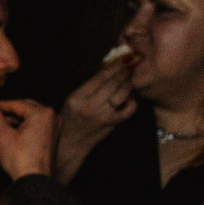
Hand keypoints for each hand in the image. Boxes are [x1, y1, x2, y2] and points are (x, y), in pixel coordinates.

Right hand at [0, 99, 58, 183]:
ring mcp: (54, 126)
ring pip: (31, 117)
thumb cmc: (21, 159)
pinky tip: (13, 132)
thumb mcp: (3, 136)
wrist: (34, 179)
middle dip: (9, 112)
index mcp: (42, 113)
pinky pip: (37, 125)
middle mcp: (52, 116)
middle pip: (26, 108)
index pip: (17, 104)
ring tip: (1, 124)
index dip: (0, 106)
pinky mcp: (52, 136)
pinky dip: (25, 126)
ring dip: (16, 119)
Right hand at [56, 57, 136, 178]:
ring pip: (122, 94)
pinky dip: (132, 102)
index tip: (122, 62)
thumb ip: (89, 87)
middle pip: (113, 84)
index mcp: (76, 98)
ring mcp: (100, 115)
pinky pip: (128, 110)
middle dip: (124, 74)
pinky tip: (130, 99)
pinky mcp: (110, 124)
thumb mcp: (73, 101)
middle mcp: (88, 106)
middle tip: (129, 69)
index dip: (114, 67)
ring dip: (129, 85)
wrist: (71, 143)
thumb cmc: (71, 119)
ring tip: (129, 81)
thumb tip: (108, 70)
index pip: (100, 77)